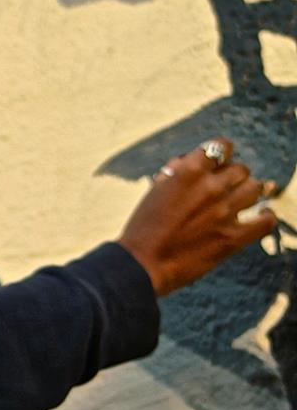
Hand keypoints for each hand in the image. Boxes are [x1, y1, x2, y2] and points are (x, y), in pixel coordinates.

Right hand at [117, 138, 276, 296]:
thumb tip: (190, 160)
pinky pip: (266, 221)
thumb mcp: (156, 190)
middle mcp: (211, 187)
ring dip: (248, 192)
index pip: (222, 146)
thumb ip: (176, 172)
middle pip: (241, 169)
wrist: (143, 263)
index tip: (220, 160)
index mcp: (189, 172)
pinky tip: (261, 215)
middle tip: (225, 186)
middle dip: (234, 175)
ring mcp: (225, 211)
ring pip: (256, 188)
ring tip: (241, 199)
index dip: (223, 152)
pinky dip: (266, 216)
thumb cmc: (143, 227)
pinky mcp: (234, 237)